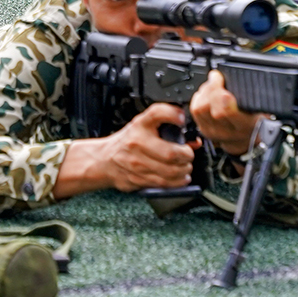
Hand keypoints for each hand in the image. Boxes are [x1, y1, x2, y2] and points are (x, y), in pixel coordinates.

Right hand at [52, 101, 195, 197]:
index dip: (172, 114)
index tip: (182, 119)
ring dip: (184, 170)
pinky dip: (177, 182)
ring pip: (171, 171)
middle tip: (188, 155)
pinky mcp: (138, 179)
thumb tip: (192, 140)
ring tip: (185, 167)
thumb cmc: (127, 142)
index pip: (156, 113)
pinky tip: (180, 177)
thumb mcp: (143, 127)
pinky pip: (164, 183)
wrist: (104, 160)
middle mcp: (137, 143)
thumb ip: (167, 129)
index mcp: (139, 125)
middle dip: (186, 156)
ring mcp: (137, 163)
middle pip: (171, 152)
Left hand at [189, 70, 265, 155]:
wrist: (246, 140)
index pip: (227, 111)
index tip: (220, 80)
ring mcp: (213, 132)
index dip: (220, 95)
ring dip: (204, 91)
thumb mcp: (259, 108)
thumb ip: (248, 94)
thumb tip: (232, 75)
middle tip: (217, 77)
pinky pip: (195, 110)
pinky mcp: (203, 130)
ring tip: (213, 85)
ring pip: (199, 107)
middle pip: (208, 107)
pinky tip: (207, 93)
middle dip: (210, 87)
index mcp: (245, 125)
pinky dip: (199, 97)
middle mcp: (227, 131)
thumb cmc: (254, 120)